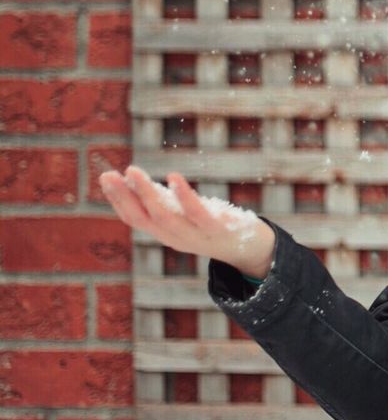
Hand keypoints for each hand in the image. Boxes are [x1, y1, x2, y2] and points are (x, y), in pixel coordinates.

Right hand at [99, 165, 275, 278]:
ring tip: (133, 171)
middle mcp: (176, 238)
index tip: (105, 178)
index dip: (118, 200)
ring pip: (165, 217)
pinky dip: (183, 196)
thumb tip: (136, 181)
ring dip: (147, 194)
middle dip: (124, 196)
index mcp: (165, 233)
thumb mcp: (184, 215)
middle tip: (109, 174)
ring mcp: (196, 236)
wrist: (250, 248)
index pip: (135, 219)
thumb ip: (164, 202)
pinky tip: (173, 177)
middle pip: (143, 219)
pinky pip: (197, 214)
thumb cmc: (213, 225)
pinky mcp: (217, 230)